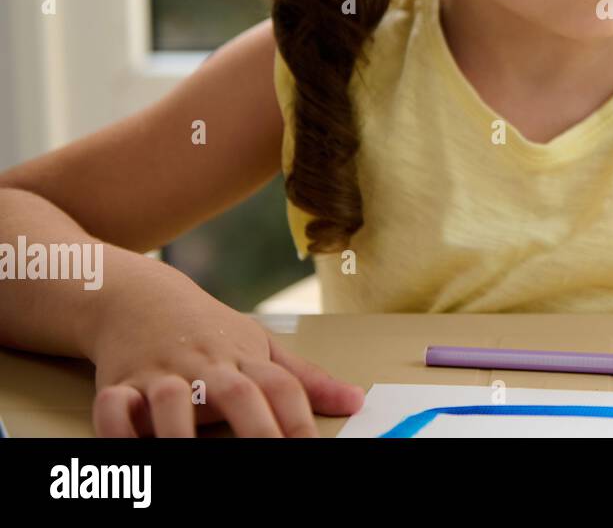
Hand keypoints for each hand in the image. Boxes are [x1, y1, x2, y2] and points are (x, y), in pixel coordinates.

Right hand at [87, 266, 363, 435]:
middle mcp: (205, 365)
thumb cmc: (209, 330)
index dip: (299, 418)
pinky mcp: (119, 382)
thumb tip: (356, 401)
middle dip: (256, 428)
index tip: (312, 449)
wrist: (138, 296)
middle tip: (272, 456)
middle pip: (236, 394)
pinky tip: (132, 447)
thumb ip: (304, 378)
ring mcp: (161, 373)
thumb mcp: (259, 345)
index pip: (281, 387)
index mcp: (244, 359)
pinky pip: (114, 406)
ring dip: (181, 430)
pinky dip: (118, 427)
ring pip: (170, 400)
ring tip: (193, 458)